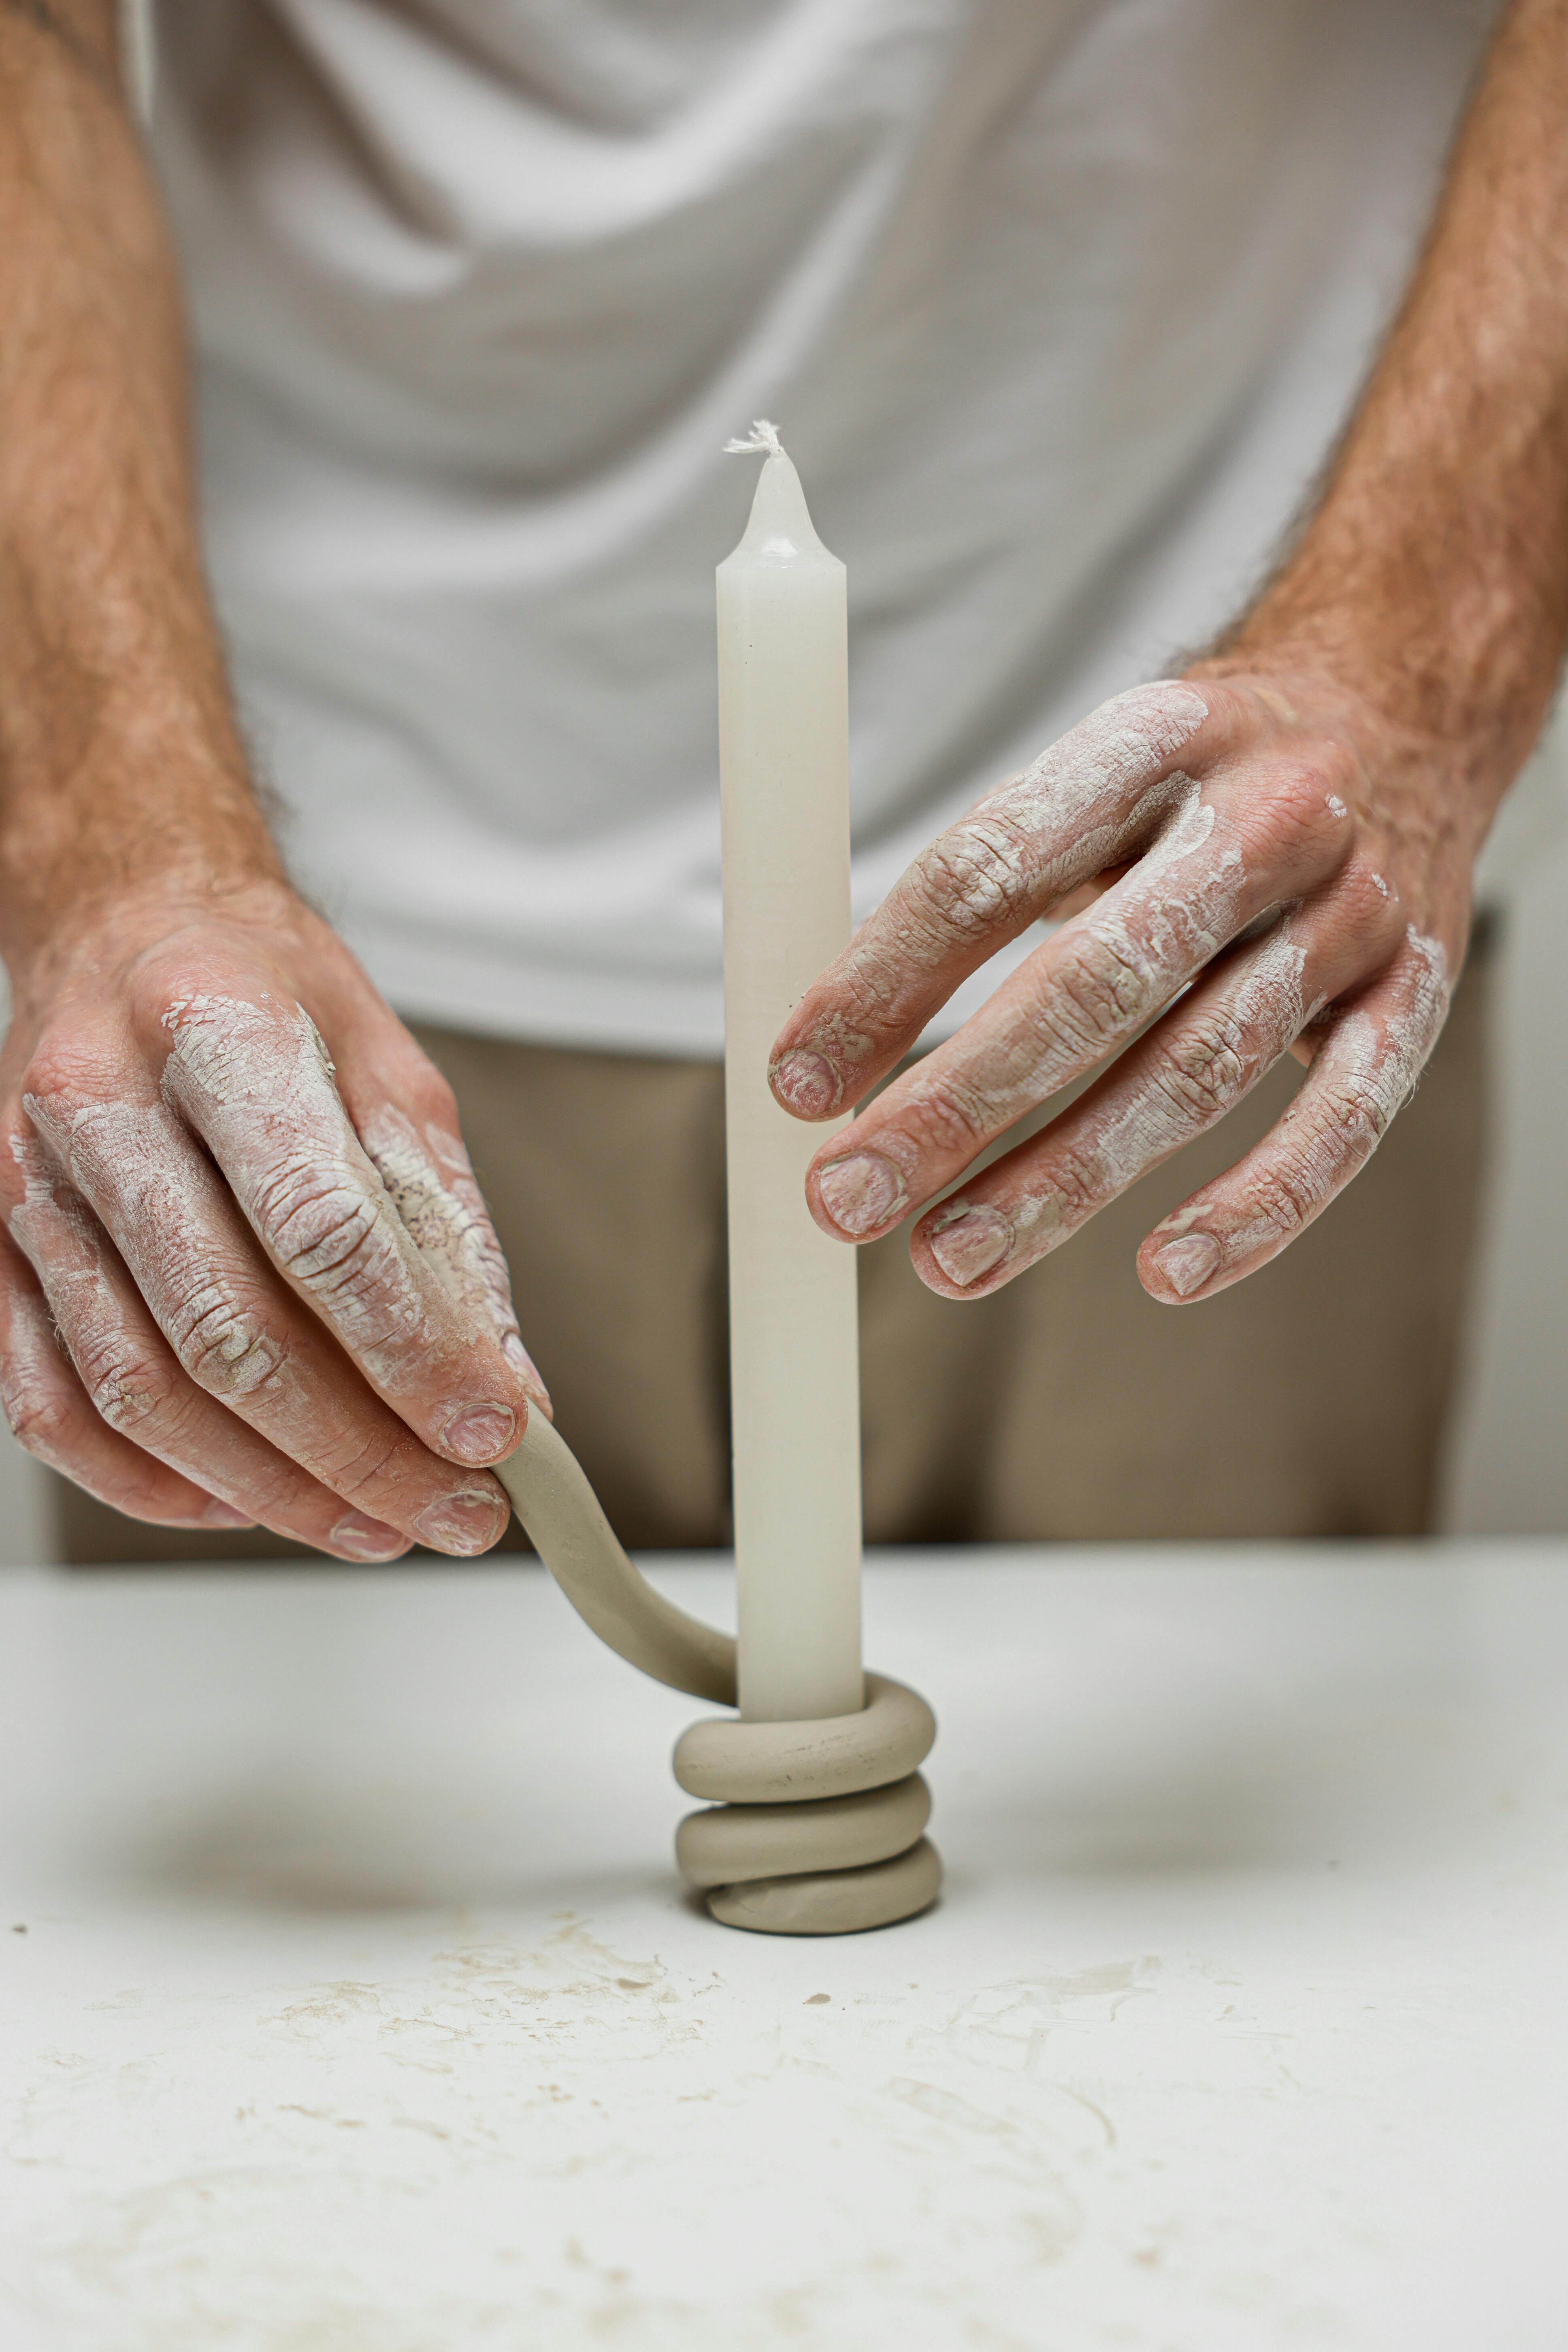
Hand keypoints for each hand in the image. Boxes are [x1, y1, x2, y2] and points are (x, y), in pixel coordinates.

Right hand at [0, 876, 542, 1556]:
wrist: (127, 929)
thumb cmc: (267, 998)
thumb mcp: (394, 1076)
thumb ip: (449, 1234)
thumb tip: (507, 1388)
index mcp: (214, 1027)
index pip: (319, 1228)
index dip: (414, 1352)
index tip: (494, 1432)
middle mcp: (96, 1103)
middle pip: (228, 1330)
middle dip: (356, 1451)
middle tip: (454, 1510)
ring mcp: (21, 1184)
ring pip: (139, 1391)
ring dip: (271, 1489)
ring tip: (379, 1526)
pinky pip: (54, 1410)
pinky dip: (160, 1484)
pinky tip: (253, 1504)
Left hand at [768, 671, 1491, 1304]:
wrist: (1407, 695)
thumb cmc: (1208, 770)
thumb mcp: (1103, 771)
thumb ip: (994, 882)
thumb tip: (842, 1035)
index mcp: (1155, 737)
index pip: (995, 864)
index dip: (885, 979)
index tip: (797, 1081)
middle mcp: (1262, 818)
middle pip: (1092, 982)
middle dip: (955, 1103)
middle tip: (846, 1196)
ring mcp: (1351, 909)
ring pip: (1196, 1067)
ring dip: (1065, 1178)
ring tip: (950, 1257)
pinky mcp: (1418, 989)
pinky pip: (1345, 1118)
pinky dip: (1261, 1206)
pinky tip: (1168, 1271)